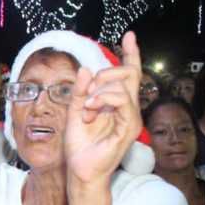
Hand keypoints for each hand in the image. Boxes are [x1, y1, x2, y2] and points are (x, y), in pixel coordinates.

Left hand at [64, 32, 141, 186]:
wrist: (80, 169)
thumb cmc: (79, 144)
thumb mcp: (74, 111)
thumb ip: (80, 91)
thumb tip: (85, 69)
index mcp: (116, 103)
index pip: (129, 74)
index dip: (131, 53)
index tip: (130, 36)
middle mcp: (127, 107)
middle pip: (128, 73)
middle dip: (105, 73)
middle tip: (88, 91)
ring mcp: (130, 116)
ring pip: (123, 85)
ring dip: (98, 91)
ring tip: (86, 108)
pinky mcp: (129, 126)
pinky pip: (122, 100)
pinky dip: (103, 99)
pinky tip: (90, 109)